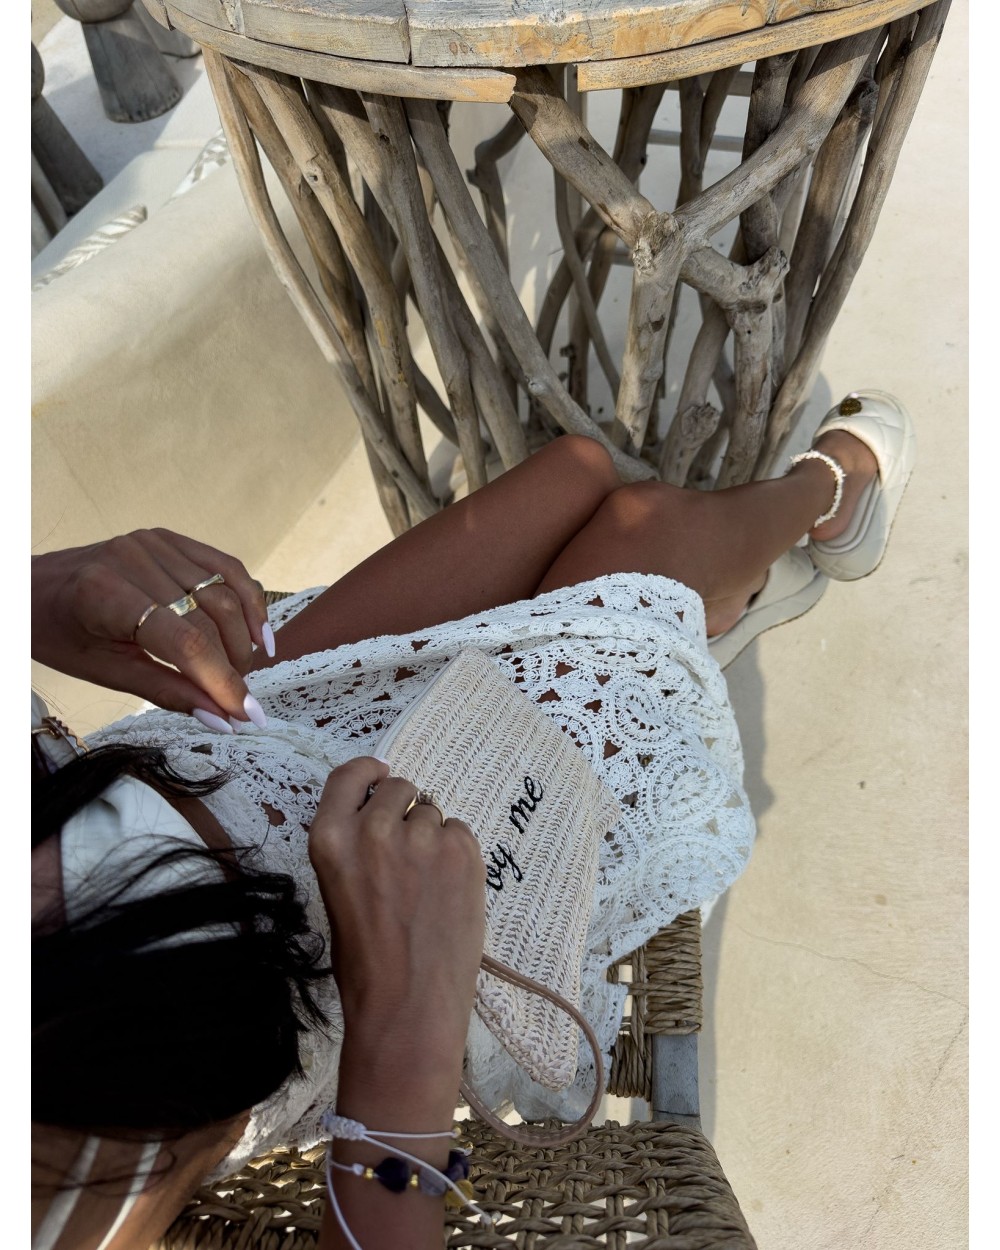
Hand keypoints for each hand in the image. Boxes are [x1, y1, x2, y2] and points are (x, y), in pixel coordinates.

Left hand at [31, 529, 272, 727]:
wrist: (34, 588)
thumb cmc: (61, 634)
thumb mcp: (105, 672)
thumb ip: (168, 692)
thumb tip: (222, 719)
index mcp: (106, 594)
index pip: (186, 643)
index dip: (224, 682)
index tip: (248, 716)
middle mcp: (133, 559)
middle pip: (210, 618)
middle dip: (236, 666)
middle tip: (242, 702)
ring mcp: (154, 543)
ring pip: (226, 593)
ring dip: (245, 638)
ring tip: (246, 671)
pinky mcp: (170, 537)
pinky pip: (226, 568)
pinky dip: (248, 601)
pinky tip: (257, 633)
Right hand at [309, 758, 485, 1105]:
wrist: (407, 1008)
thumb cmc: (367, 964)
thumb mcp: (338, 892)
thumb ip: (355, 847)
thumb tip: (384, 815)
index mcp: (330, 839)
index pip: (349, 775)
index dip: (369, 772)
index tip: (381, 775)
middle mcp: (373, 828)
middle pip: (400, 788)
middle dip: (406, 811)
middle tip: (409, 855)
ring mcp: (421, 837)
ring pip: (434, 812)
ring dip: (434, 837)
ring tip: (428, 887)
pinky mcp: (461, 851)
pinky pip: (462, 832)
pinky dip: (459, 855)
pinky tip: (448, 893)